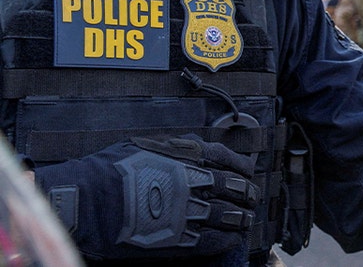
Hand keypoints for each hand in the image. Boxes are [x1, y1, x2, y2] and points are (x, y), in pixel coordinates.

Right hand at [36, 136, 258, 259]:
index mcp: (190, 156)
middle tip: (250, 198)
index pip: (231, 161)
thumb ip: (177, 146)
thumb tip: (196, 144)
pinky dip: (227, 240)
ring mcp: (191, 211)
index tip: (248, 173)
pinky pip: (215, 241)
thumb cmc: (110, 170)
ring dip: (242, 218)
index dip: (243, 168)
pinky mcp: (181, 239)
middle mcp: (196, 182)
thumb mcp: (148, 145)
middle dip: (248, 194)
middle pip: (237, 189)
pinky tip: (230, 239)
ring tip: (244, 220)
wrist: (87, 201)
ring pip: (231, 216)